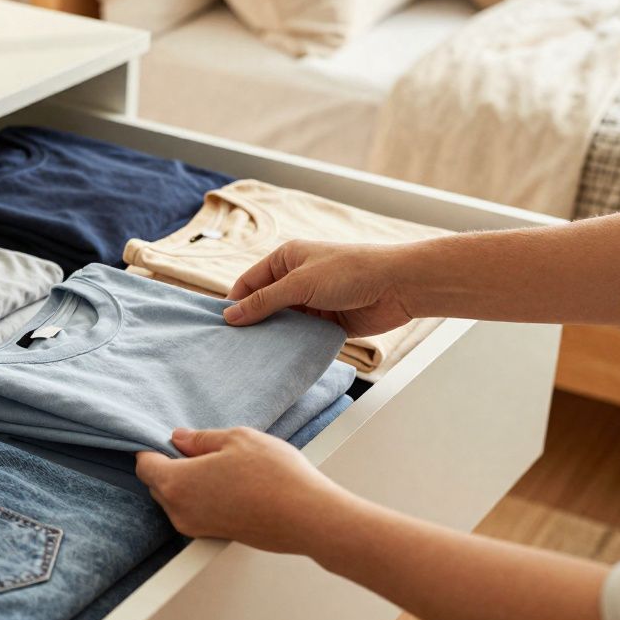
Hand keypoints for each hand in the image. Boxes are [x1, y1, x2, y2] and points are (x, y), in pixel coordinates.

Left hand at [135, 427, 354, 553]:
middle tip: (197, 448)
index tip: (169, 438)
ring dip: (187, 481)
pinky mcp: (214, 536)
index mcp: (176, 484)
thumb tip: (179, 438)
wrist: (308, 518)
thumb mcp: (237, 439)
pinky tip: (228, 483)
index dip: (153, 447)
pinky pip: (194, 511)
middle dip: (169, 464)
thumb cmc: (274, 476)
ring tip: (219, 465)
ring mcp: (196, 528)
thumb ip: (200, 439)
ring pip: (176, 499)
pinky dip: (201, 496)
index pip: (144, 465)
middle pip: (157, 484)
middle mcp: (179, 511)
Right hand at [223, 240, 414, 337]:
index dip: (234, 302)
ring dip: (273, 336)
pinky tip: (280, 359)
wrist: (398, 286)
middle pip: (264, 304)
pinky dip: (293, 345)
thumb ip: (264, 301)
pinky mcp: (327, 322)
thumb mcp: (300, 284)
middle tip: (232, 346)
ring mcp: (312, 302)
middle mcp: (297, 280)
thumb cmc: (351, 272)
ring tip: (252, 356)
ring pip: (283, 323)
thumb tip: (231, 316)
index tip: (220, 326)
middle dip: (252, 323)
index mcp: (286, 260)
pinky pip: (302, 336)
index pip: (249, 282)